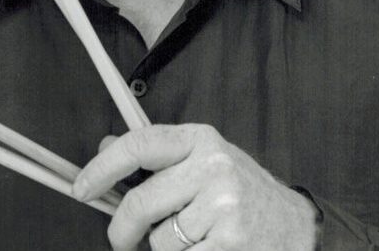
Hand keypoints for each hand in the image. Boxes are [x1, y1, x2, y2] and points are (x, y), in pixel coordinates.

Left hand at [73, 124, 316, 250]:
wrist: (297, 227)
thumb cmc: (242, 192)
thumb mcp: (203, 160)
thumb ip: (158, 156)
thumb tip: (106, 144)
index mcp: (201, 140)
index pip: (139, 144)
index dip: (102, 167)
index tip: (81, 188)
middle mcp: (212, 167)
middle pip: (140, 203)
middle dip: (122, 230)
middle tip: (122, 240)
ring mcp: (223, 207)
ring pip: (159, 241)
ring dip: (164, 248)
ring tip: (192, 239)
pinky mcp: (229, 243)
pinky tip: (205, 250)